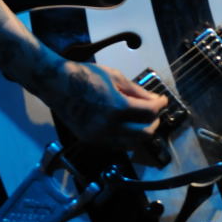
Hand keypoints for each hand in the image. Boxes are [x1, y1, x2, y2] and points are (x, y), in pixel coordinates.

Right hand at [47, 59, 167, 148]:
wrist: (57, 84)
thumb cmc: (86, 75)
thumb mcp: (115, 77)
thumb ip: (137, 91)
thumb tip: (154, 99)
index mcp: (117, 107)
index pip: (149, 113)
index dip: (160, 106)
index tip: (163, 100)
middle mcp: (109, 126)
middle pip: (144, 134)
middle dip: (154, 122)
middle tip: (155, 112)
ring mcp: (99, 136)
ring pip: (131, 144)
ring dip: (141, 133)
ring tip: (143, 121)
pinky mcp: (90, 140)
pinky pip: (116, 145)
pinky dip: (126, 138)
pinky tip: (127, 127)